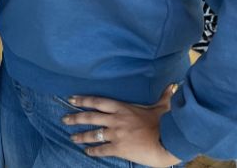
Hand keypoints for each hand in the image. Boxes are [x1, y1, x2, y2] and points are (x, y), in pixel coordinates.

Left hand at [62, 85, 182, 167]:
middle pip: (91, 117)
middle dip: (76, 117)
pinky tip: (87, 152)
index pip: (98, 101)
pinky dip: (93, 151)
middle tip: (64, 119)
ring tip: (72, 138)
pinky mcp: (119, 148)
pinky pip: (102, 150)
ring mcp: (116, 134)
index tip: (71, 99)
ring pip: (93, 134)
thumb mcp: (163, 106)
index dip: (83, 100)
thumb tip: (172, 85)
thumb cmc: (165, 123)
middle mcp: (116, 120)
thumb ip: (164, 95)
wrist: (167, 142)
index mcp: (123, 108)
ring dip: (81, 136)